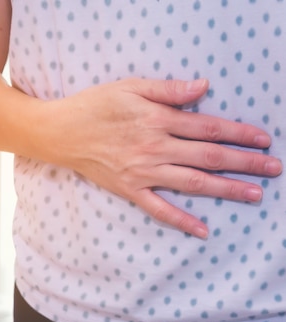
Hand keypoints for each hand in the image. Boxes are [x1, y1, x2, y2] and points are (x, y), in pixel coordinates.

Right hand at [39, 78, 281, 237]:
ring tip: (253, 195)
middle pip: (209, 157)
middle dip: (244, 163)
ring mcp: (143, 172)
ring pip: (192, 183)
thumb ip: (168, 89)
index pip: (209, 127)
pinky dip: (181, 220)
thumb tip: (204, 88)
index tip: (262, 139)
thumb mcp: (130, 86)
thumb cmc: (94, 106)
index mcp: (158, 120)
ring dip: (225, 189)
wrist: (61, 133)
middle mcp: (155, 148)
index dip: (239, 133)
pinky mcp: (130, 189)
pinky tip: (202, 230)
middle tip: (272, 169)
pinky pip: (159, 208)